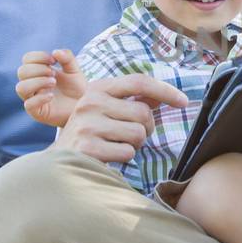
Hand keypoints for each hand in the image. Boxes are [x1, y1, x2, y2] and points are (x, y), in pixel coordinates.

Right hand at [16, 49, 88, 127]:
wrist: (85, 107)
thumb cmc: (77, 89)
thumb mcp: (75, 70)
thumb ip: (67, 58)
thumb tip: (55, 51)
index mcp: (38, 72)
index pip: (27, 59)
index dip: (38, 57)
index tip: (53, 60)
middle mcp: (33, 85)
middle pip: (22, 72)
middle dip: (38, 69)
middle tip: (53, 73)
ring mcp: (33, 99)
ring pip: (20, 87)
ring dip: (37, 81)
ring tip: (53, 82)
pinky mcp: (37, 112)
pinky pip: (28, 104)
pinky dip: (39, 98)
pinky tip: (52, 95)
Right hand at [51, 74, 189, 163]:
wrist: (58, 160)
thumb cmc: (89, 133)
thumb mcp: (105, 110)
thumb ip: (132, 101)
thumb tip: (161, 96)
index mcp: (98, 88)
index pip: (139, 82)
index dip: (165, 90)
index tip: (184, 101)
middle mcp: (91, 102)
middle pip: (143, 113)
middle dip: (146, 128)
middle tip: (131, 135)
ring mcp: (88, 124)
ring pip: (138, 134)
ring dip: (135, 144)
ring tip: (116, 144)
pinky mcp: (88, 147)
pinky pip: (128, 152)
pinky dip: (124, 157)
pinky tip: (109, 155)